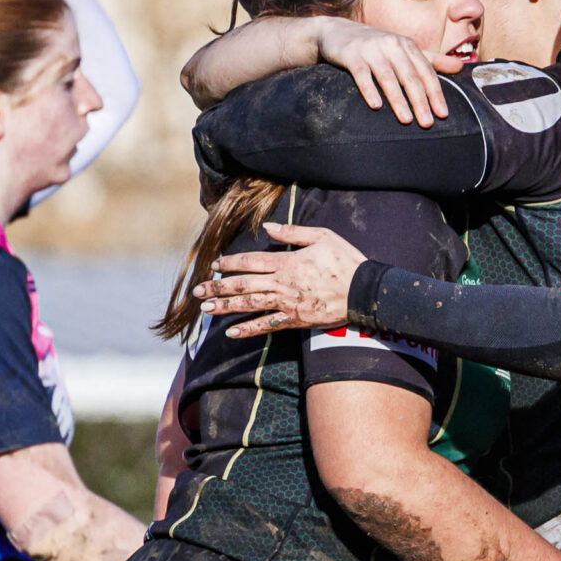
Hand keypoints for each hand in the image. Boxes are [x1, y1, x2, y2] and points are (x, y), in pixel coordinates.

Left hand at [198, 221, 365, 335]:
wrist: (364, 291)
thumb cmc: (345, 261)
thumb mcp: (323, 236)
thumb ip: (293, 232)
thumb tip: (269, 227)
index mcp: (287, 262)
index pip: (251, 261)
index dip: (230, 263)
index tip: (215, 265)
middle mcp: (282, 283)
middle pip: (243, 285)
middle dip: (218, 287)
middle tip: (197, 291)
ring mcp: (287, 303)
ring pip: (250, 305)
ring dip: (226, 308)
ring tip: (206, 309)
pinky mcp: (295, 319)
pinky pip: (267, 325)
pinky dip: (249, 330)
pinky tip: (231, 333)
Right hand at [312, 17, 450, 125]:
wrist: (335, 32)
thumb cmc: (375, 45)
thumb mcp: (404, 49)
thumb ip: (431, 60)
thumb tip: (461, 67)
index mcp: (407, 45)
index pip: (426, 72)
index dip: (435, 93)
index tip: (442, 114)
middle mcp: (391, 44)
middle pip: (410, 76)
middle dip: (420, 101)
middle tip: (427, 123)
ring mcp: (371, 49)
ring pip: (388, 77)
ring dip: (398, 99)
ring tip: (406, 120)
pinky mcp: (351, 55)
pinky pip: (361, 74)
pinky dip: (368, 90)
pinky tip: (375, 106)